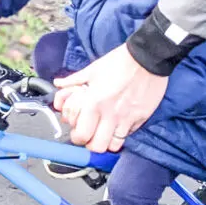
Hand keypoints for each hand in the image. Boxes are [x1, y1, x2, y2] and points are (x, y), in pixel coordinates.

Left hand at [53, 44, 168, 152]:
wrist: (147, 57)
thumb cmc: (119, 62)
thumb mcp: (92, 70)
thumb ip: (73, 80)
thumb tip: (58, 83)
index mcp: (94, 102)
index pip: (81, 135)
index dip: (77, 137)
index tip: (78, 131)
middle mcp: (110, 114)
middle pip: (96, 147)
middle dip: (90, 143)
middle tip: (90, 135)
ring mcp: (127, 118)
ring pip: (114, 146)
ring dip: (107, 142)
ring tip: (104, 133)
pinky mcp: (141, 118)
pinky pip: (129, 134)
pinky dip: (122, 134)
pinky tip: (119, 125)